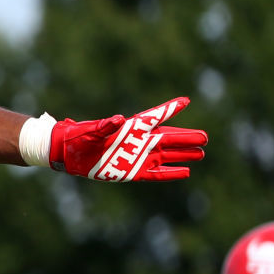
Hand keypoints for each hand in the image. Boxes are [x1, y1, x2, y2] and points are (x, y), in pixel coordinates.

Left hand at [50, 96, 206, 181]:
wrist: (67, 154)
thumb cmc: (79, 138)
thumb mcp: (92, 132)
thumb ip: (105, 127)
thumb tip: (118, 120)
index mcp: (130, 128)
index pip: (154, 117)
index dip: (169, 109)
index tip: (185, 100)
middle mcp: (137, 142)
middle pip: (168, 139)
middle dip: (186, 138)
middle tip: (205, 137)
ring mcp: (136, 157)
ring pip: (167, 155)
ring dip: (183, 155)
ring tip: (201, 153)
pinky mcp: (132, 172)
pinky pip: (156, 173)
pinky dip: (171, 173)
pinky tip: (186, 172)